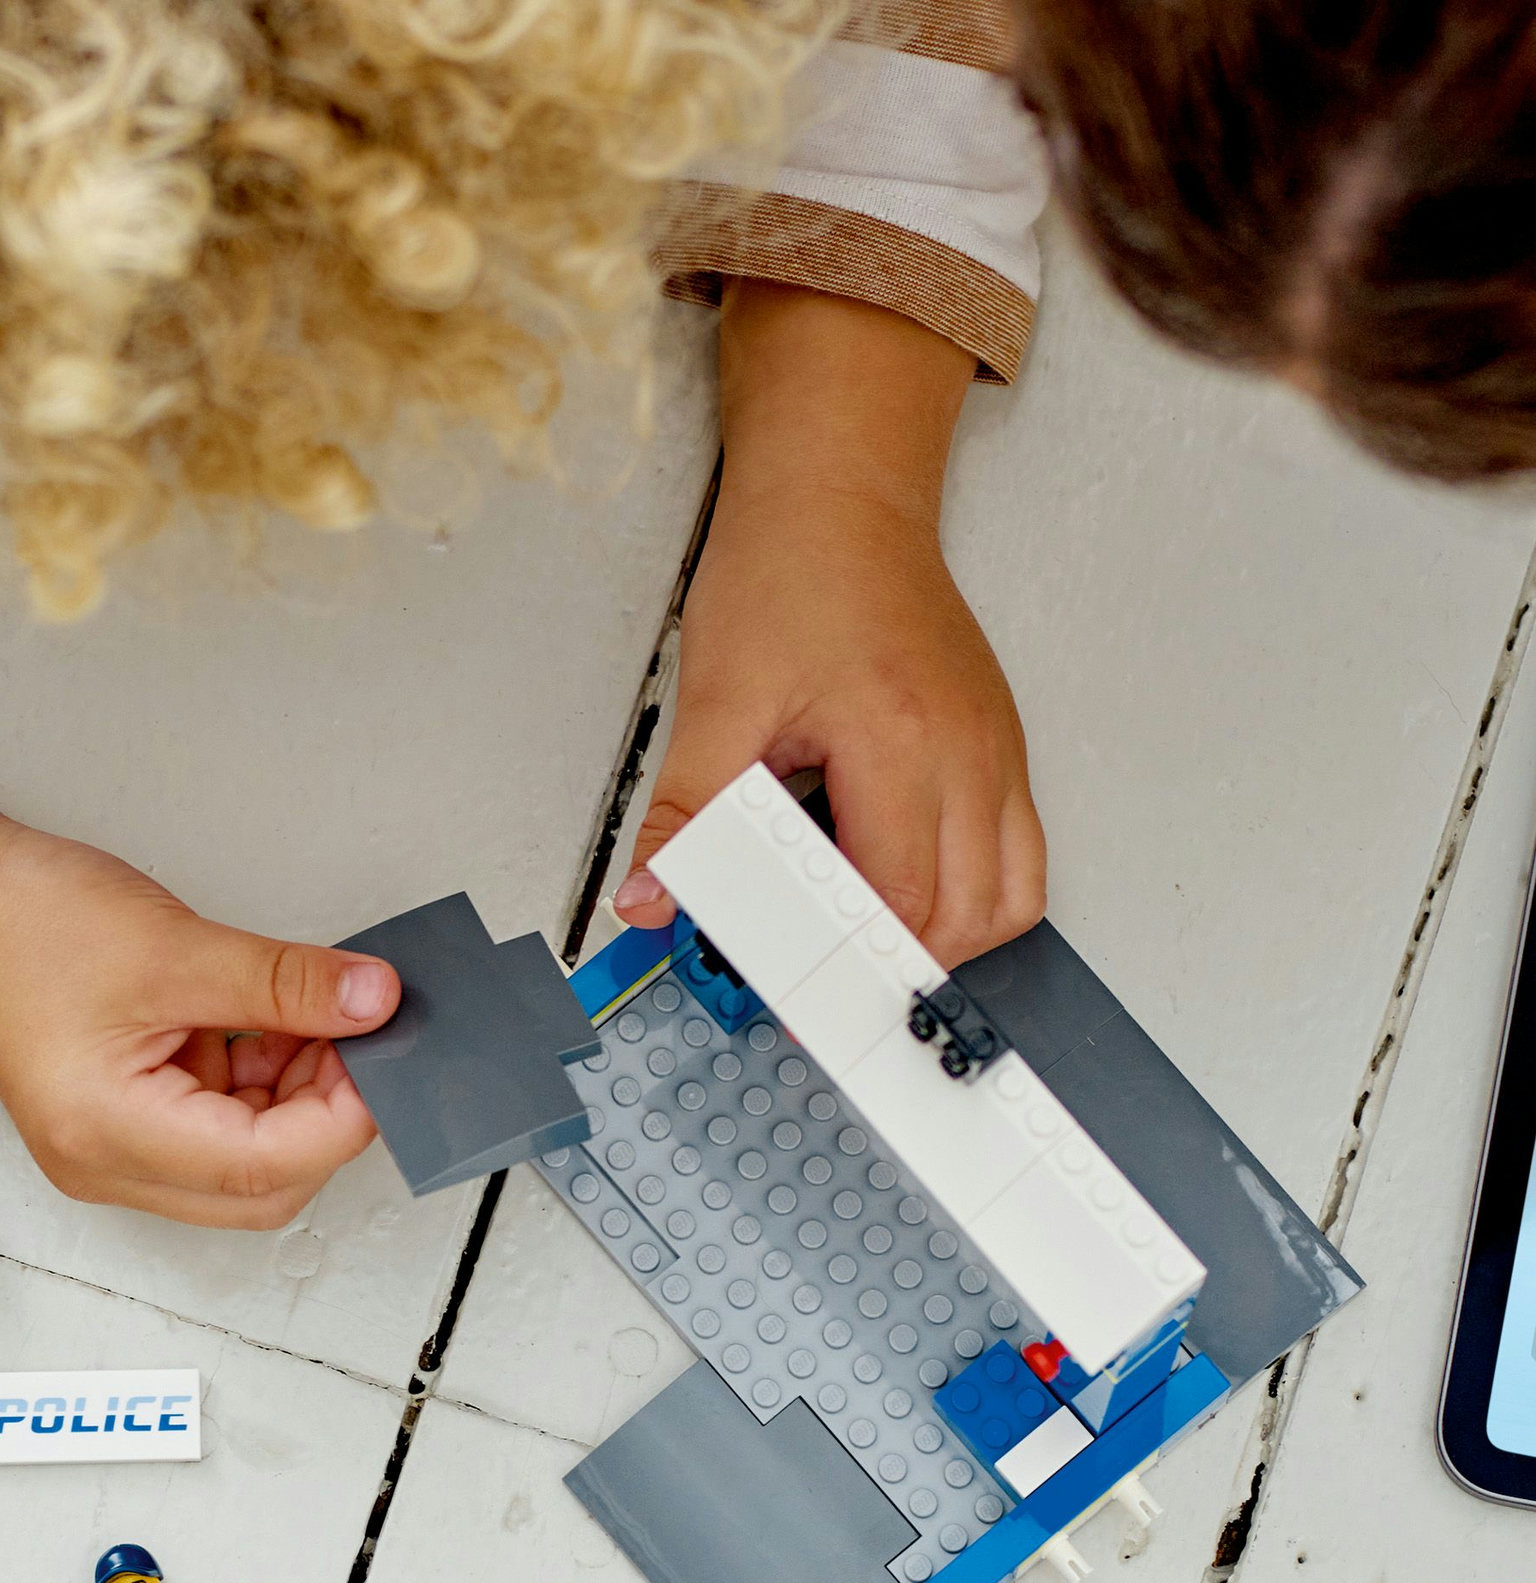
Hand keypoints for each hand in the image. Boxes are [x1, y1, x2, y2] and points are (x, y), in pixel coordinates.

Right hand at [0, 691, 398, 1228]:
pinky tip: (269, 1021)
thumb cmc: (19, 924)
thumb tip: (375, 1004)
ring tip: (307, 1012)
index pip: (265, 1165)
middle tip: (360, 1033)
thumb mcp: (174, 946)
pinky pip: (221, 1127)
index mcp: (111, 1135)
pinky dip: (261, 1081)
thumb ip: (283, 983)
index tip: (389, 1049)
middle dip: (326, 1114)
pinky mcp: (127, 1122)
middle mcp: (111, 1165)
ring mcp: (117, 1150)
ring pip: (249, 1160)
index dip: (345, 1114)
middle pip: (263, 1185)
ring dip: (296, 1095)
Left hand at [613, 283, 1043, 969]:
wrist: (839, 499)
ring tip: (864, 946)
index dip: (846, 965)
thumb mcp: (715, 700)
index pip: (897, 898)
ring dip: (945, 941)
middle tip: (821, 986)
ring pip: (1012, 895)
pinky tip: (898, 890)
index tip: (793, 997)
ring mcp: (997, 749)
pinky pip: (1016, 853)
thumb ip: (685, 813)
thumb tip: (651, 898)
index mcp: (901, 739)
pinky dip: (969, 897)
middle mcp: (969, 750)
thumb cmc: (787, 576)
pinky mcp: (1000, 746)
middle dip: (895, 968)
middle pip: (968, 915)